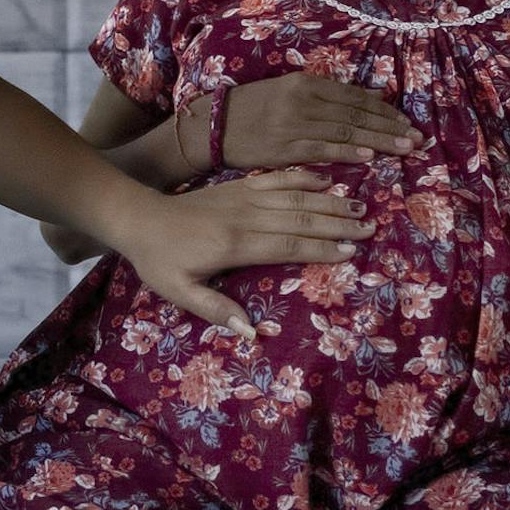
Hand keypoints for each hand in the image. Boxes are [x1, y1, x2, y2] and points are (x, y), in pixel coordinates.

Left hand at [109, 169, 374, 334]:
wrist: (138, 217)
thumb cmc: (160, 260)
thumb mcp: (179, 291)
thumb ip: (215, 309)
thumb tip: (251, 331)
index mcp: (234, 244)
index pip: (286, 244)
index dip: (320, 247)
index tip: (351, 251)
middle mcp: (244, 216)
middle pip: (299, 218)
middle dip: (337, 223)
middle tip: (371, 227)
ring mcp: (243, 197)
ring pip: (293, 197)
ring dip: (328, 201)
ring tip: (359, 205)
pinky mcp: (238, 187)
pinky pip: (276, 179)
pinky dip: (303, 177)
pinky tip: (326, 178)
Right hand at [185, 73, 416, 171]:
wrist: (211, 126)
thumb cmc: (251, 110)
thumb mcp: (288, 92)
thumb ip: (326, 96)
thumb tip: (370, 98)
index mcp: (305, 82)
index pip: (354, 96)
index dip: (383, 110)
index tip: (407, 121)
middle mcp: (302, 100)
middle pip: (355, 114)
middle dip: (390, 127)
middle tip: (417, 139)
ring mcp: (293, 123)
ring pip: (345, 131)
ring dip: (378, 140)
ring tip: (405, 148)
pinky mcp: (284, 148)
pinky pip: (323, 149)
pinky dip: (347, 152)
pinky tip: (369, 157)